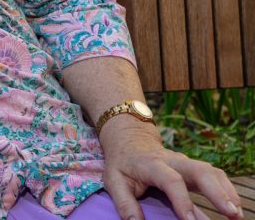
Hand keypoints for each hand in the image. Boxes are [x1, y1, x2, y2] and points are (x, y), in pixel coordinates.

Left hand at [99, 119, 241, 219]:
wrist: (130, 140)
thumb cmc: (122, 163)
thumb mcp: (114, 180)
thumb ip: (124, 202)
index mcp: (152, 164)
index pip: (170, 180)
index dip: (181, 200)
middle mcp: (173, 161)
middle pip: (200, 170)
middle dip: (217, 192)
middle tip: (231, 213)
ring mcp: (186, 163)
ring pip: (211, 172)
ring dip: (227, 192)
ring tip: (237, 215)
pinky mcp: (194, 168)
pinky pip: (215, 175)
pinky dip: (227, 189)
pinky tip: (235, 207)